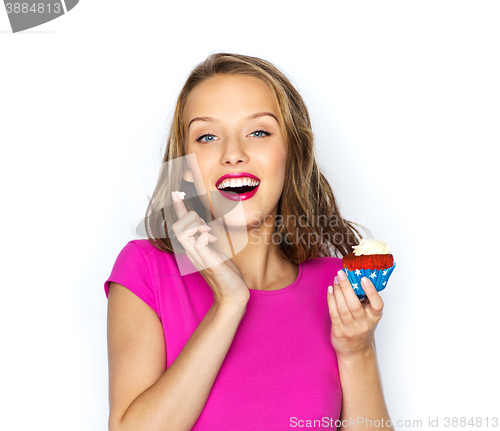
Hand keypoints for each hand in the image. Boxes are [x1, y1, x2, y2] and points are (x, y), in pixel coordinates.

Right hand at [171, 192, 249, 306]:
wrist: (233, 295)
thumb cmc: (227, 274)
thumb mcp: (217, 252)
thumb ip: (209, 240)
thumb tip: (207, 227)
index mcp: (193, 249)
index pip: (180, 227)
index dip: (178, 210)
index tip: (176, 194)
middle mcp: (192, 253)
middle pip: (176, 228)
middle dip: (185, 215)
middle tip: (199, 218)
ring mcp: (199, 258)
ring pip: (183, 234)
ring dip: (195, 225)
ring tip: (207, 228)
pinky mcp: (208, 262)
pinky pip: (200, 243)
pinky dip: (205, 235)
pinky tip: (214, 238)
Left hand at [327, 270, 383, 358]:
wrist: (356, 351)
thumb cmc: (362, 328)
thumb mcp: (370, 315)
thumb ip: (366, 300)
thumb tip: (356, 277)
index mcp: (374, 317)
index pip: (377, 304)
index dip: (371, 291)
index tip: (364, 278)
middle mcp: (364, 324)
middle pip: (354, 304)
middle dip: (346, 287)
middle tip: (341, 273)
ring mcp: (351, 329)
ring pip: (342, 308)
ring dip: (337, 291)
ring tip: (335, 280)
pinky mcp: (339, 331)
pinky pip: (334, 313)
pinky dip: (331, 299)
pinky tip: (330, 290)